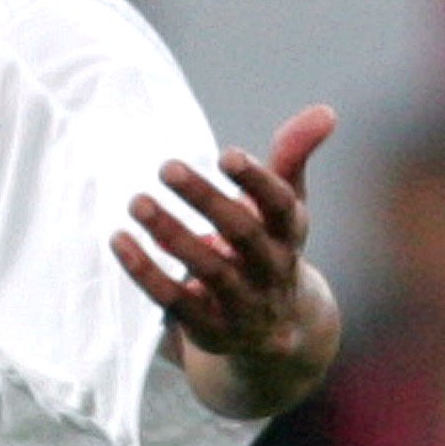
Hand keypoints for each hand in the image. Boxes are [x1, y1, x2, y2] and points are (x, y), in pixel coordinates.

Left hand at [121, 105, 341, 409]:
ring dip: (172, 233)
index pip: (281, 206)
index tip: (226, 154)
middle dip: (206, 200)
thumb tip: (326, 110)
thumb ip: (292, 159)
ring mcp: (243, 303)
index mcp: (290, 235)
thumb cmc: (270, 251)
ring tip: (136, 201)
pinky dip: (145, 272)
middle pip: (243, 233)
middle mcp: (271, 269)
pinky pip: (174, 301)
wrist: (277, 335)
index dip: (257, 181)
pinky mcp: (209, 329)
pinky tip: (118, 240)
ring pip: (209, 269)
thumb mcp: (284, 208)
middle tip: (166, 167)